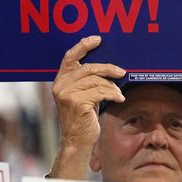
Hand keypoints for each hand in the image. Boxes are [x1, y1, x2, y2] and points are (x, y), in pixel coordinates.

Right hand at [50, 36, 124, 172]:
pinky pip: (101, 91)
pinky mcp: (78, 102)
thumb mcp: (82, 96)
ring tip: (118, 92)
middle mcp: (60, 85)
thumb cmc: (82, 119)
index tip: (98, 40)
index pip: (69, 57)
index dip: (83, 46)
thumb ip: (86, 81)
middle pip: (88, 68)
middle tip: (121, 71)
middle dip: (108, 68)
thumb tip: (107, 68)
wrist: (76, 141)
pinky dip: (113, 94)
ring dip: (112, 86)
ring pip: (97, 80)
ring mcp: (68, 94)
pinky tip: (119, 98)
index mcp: (60, 81)